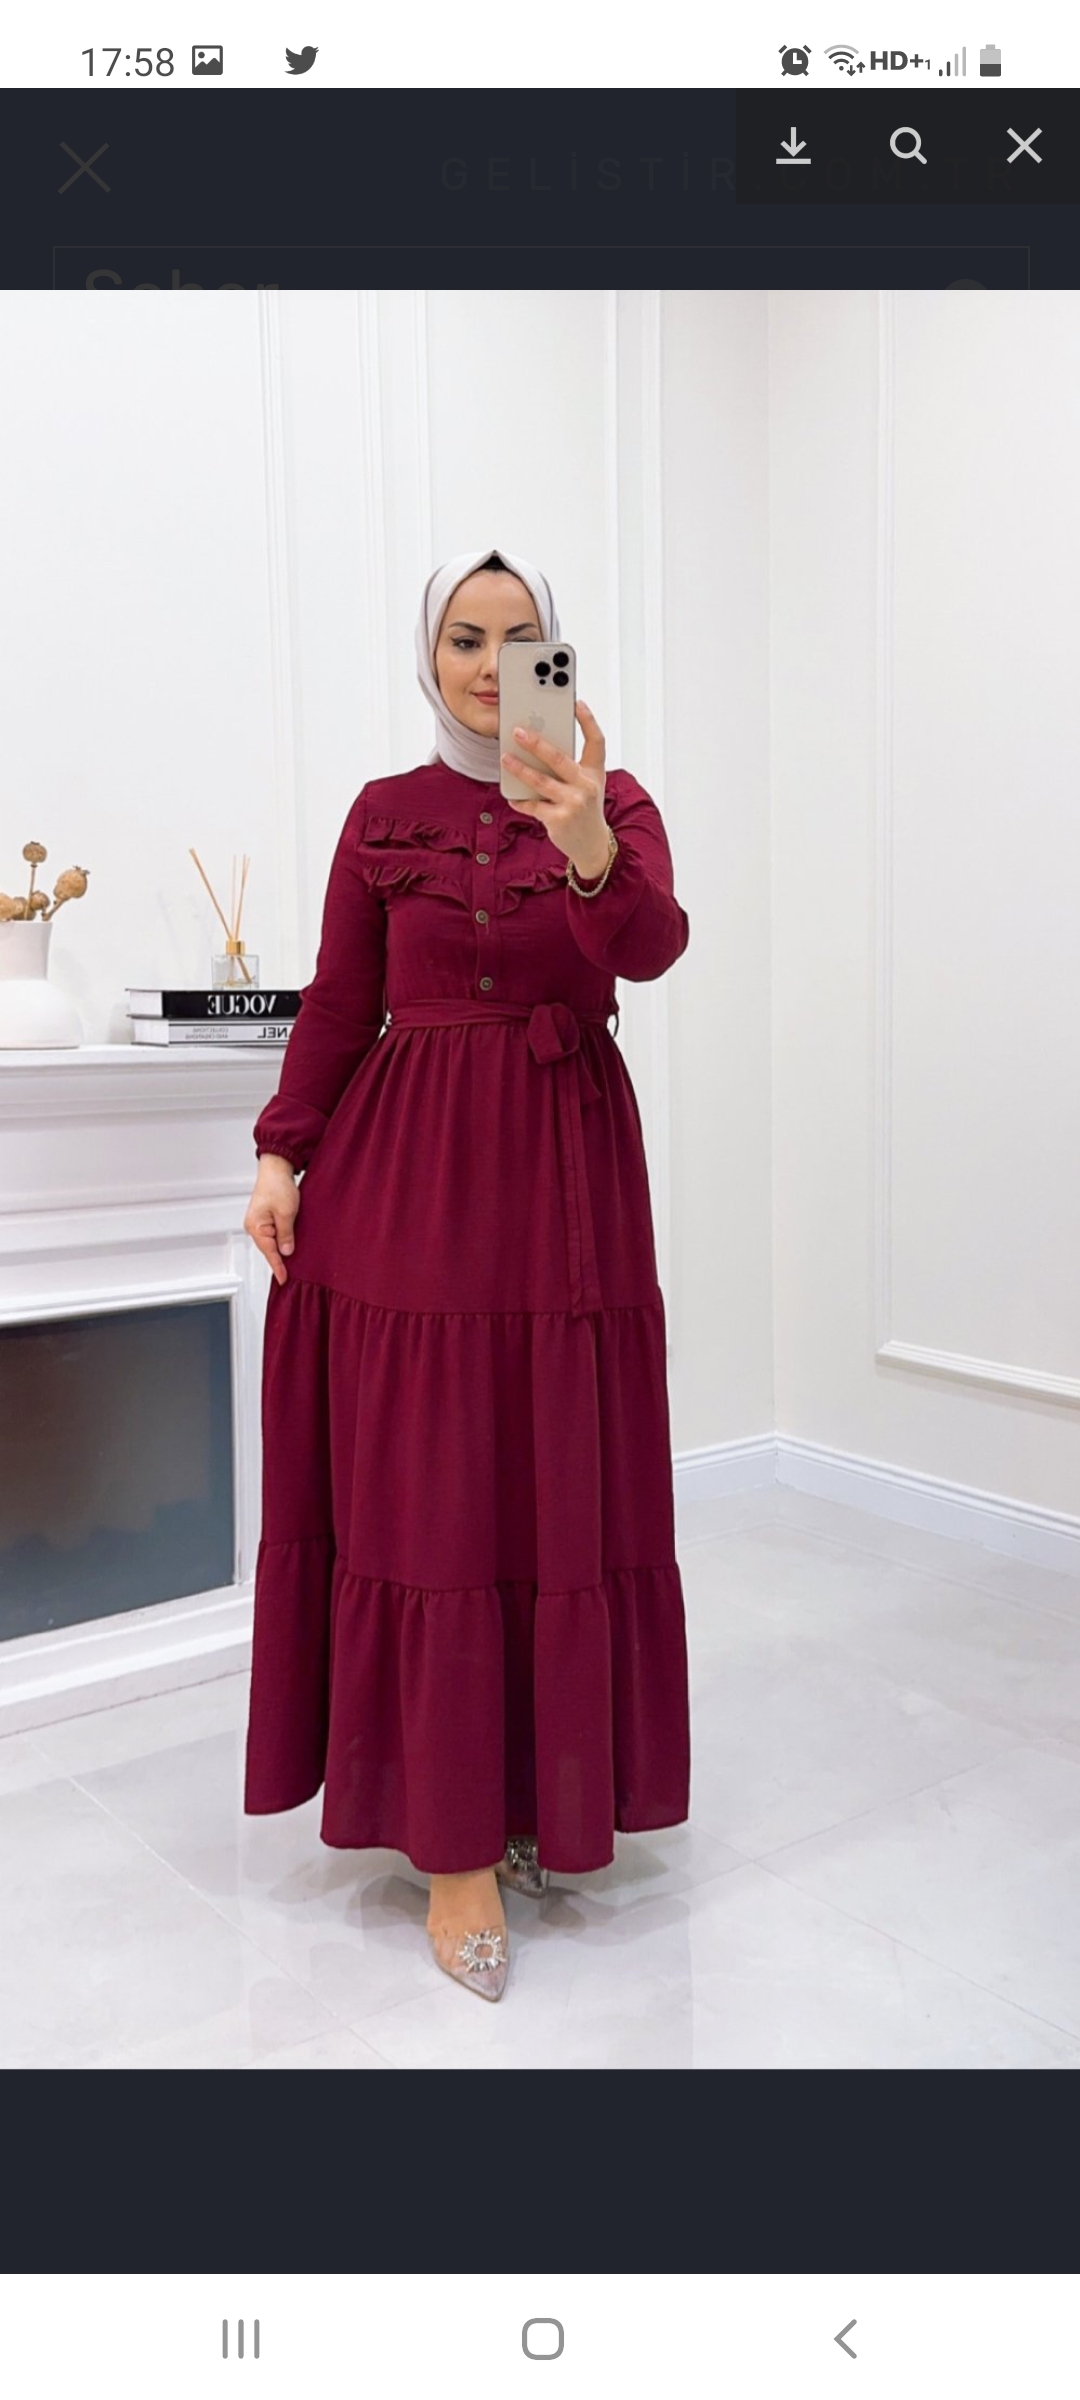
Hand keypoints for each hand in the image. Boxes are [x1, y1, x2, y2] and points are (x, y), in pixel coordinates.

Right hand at [244, 1160, 299, 1285]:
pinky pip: (273, 1234)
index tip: (283, 1279)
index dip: (278, 1267)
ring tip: (292, 1263)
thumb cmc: (278, 1186)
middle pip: (268, 1249)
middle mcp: (254, 1226)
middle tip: (290, 1275)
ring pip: (272, 1242)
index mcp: (256, 1226)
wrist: (277, 1168)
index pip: (269, 1252)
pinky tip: (289, 1246)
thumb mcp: (286, 1213)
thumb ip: (286, 1234)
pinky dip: (281, 1240)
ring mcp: (259, 1222)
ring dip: (281, 1249)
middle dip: (280, 1260)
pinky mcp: (265, 1218)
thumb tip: (286, 1252)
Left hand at [501, 700, 607, 875]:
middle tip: (517, 732)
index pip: (596, 741)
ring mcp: (573, 803)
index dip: (588, 720)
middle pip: (559, 758)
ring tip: (505, 758)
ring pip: (540, 781)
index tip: (576, 702)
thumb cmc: (585, 808)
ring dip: (519, 769)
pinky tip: (511, 797)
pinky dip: (520, 801)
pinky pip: (533, 806)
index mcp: (595, 772)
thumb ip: (569, 767)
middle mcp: (587, 786)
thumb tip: (537, 747)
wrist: (592, 844)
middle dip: (536, 743)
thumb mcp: (587, 785)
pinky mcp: (559, 819)